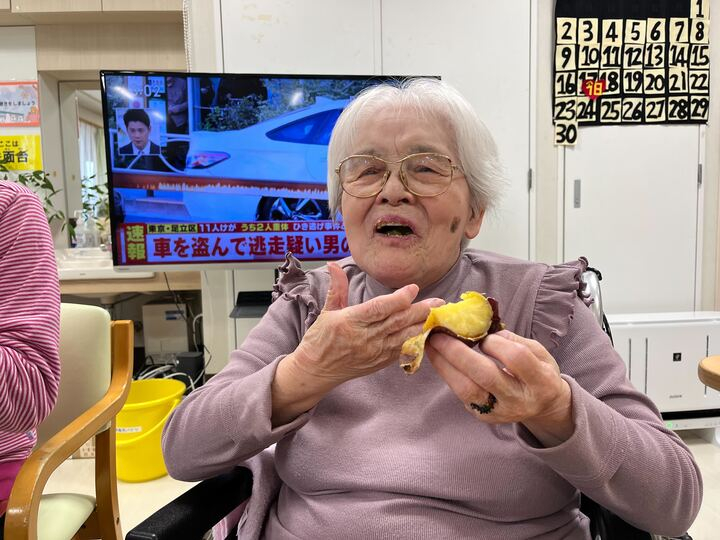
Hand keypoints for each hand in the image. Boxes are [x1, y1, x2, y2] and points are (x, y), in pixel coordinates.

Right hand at [290, 262, 442, 385]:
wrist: (316, 371)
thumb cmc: (320, 339)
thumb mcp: (326, 311)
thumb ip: (336, 288)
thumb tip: (333, 265)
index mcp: (350, 321)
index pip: (378, 308)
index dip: (398, 299)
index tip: (413, 288)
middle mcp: (364, 337)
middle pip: (397, 322)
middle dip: (419, 311)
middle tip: (439, 301)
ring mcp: (374, 352)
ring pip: (404, 337)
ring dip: (423, 325)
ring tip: (438, 315)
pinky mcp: (380, 362)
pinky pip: (402, 350)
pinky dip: (417, 341)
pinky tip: (429, 333)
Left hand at [426, 330, 573, 445]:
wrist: (543, 406)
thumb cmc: (539, 372)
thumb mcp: (539, 353)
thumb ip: (514, 340)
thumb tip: (481, 330)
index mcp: (540, 381)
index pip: (516, 358)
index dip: (496, 343)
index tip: (483, 335)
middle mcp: (519, 400)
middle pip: (485, 376)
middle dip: (458, 352)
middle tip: (439, 334)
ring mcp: (499, 412)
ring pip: (467, 389)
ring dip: (444, 364)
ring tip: (431, 345)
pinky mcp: (483, 416)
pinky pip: (461, 394)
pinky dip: (447, 373)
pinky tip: (438, 358)